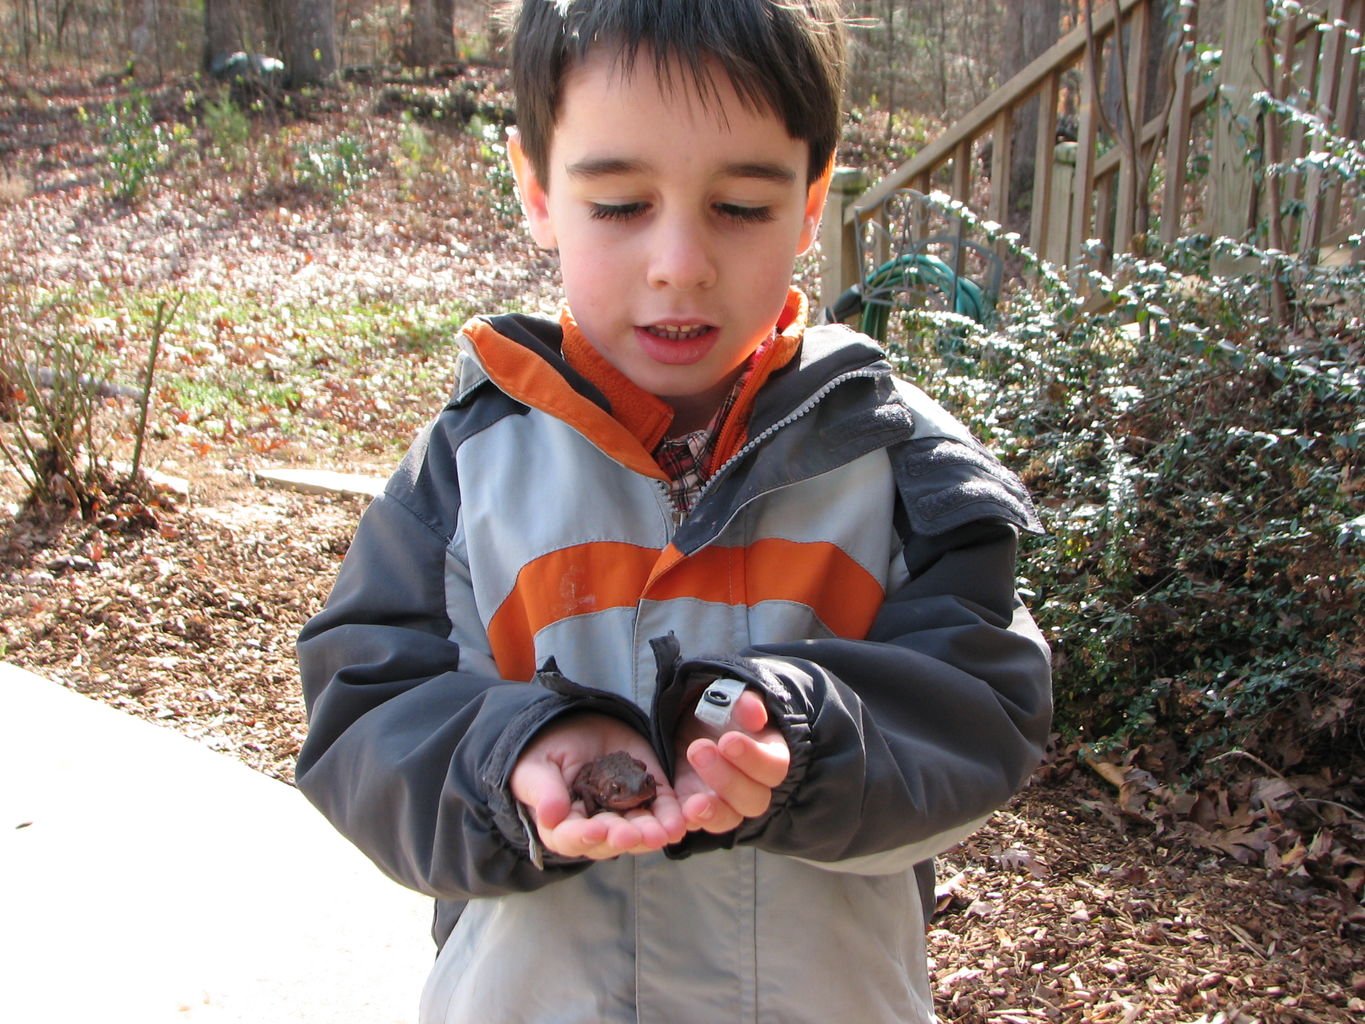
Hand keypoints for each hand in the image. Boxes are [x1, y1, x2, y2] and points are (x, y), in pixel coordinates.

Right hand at [509, 713, 685, 860]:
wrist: (575, 726)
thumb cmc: (546, 751)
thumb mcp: (536, 766)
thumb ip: (543, 791)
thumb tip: (549, 816)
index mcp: (563, 826)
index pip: (570, 838)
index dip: (582, 837)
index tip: (595, 831)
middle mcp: (596, 828)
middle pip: (609, 841)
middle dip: (623, 838)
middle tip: (634, 835)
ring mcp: (624, 814)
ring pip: (639, 832)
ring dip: (651, 834)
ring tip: (664, 832)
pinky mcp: (648, 795)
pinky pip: (661, 810)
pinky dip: (671, 816)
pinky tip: (679, 821)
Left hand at [673, 688, 789, 834]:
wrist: (697, 721)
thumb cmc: (722, 709)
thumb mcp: (732, 697)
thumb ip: (745, 702)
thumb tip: (755, 713)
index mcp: (770, 755)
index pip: (774, 766)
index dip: (753, 757)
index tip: (727, 740)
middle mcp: (755, 786)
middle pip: (754, 799)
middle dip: (727, 779)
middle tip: (698, 750)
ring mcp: (729, 803)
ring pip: (730, 817)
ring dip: (712, 810)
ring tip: (691, 802)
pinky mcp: (703, 811)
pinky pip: (703, 823)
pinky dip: (693, 821)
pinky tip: (680, 813)